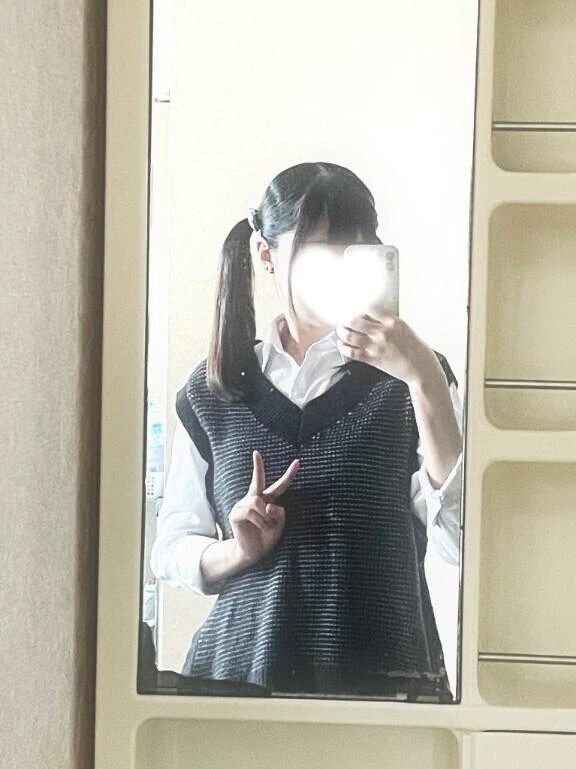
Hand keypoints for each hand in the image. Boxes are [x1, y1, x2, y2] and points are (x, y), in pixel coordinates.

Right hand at [229, 450, 299, 565]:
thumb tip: (268, 505)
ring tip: (266, 527)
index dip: (289, 475)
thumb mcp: (280, 525)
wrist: (252, 553)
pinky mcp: (235, 513)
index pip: (279, 486)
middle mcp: (254, 499)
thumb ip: (279, 513)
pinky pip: (251, 511)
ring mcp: (242, 505)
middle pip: (258, 480)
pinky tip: (259, 528)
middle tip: (256, 453)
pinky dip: (260, 521)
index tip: (298, 462)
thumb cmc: (266, 538)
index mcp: (267, 501)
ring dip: (266, 517)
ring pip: (258, 502)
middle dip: (258, 466)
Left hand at [335, 305, 441, 387]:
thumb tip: (375, 320)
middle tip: (344, 319)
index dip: (361, 307)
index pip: (371, 308)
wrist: (422, 370)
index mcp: (394, 322)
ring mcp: (377, 346)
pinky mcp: (373, 360)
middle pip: (356, 321)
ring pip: (351, 336)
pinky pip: (353, 352)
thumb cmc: (418, 352)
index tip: (356, 308)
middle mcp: (383, 332)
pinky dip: (344, 348)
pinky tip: (341, 344)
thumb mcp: (406, 330)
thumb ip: (390, 324)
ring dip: (342, 332)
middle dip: (347, 319)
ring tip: (340, 330)